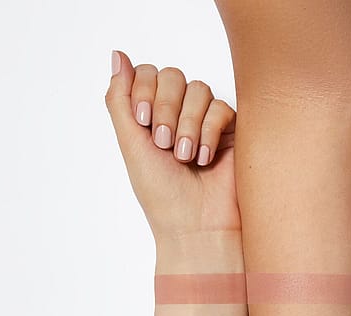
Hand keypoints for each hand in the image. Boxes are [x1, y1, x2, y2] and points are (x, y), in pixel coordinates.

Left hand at [105, 51, 238, 239]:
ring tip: (186, 157)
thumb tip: (117, 55)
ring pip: (198, 90)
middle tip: (165, 144)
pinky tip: (205, 158)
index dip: (144, 91)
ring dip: (187, 124)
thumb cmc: (162, 195)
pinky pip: (222, 109)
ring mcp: (207, 122)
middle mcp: (180, 115)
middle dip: (166, 109)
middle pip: (172, 76)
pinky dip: (209, 132)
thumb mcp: (130, 144)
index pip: (148, 74)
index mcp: (153, 116)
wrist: (195, 226)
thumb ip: (120, 99)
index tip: (143, 122)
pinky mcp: (233, 132)